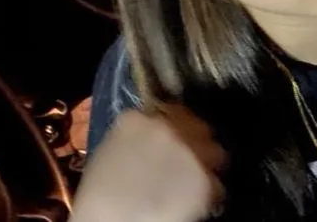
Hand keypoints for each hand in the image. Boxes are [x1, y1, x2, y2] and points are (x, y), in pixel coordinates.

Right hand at [70, 107, 225, 221]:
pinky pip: (217, 186)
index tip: (175, 140)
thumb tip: (153, 140)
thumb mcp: (111, 151)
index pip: (171, 110)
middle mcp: (168, 127)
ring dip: (207, 165)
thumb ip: (136, 136)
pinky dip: (209, 196)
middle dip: (195, 143)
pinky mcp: (202, 180)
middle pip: (198, 126)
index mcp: (138, 118)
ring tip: (195, 182)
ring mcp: (188, 150)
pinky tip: (195, 204)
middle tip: (188, 163)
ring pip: (215, 152)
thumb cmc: (99, 196)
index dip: (176, 127)